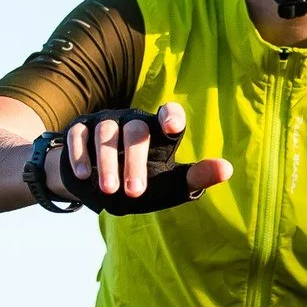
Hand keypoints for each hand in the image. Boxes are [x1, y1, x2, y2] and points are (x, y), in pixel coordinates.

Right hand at [55, 102, 232, 215]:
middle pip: (136, 131)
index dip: (171, 116)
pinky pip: (78, 136)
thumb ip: (197, 177)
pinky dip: (79, 155)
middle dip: (134, 161)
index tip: (173, 127)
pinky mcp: (79, 129)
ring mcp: (105, 122)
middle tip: (134, 193)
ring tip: (109, 190)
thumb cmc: (146, 182)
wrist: (99, 187)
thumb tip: (228, 169)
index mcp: (159, 130)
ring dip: (106, 162)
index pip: (169, 114)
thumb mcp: (172, 184)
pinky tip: (83, 176)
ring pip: (106, 133)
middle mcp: (132, 120)